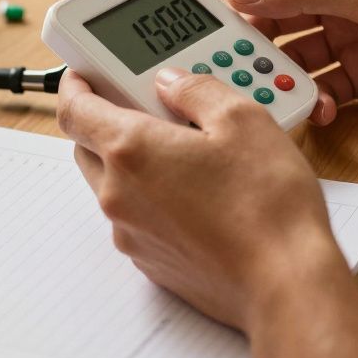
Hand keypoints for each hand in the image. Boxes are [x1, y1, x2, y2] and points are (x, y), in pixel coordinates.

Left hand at [55, 68, 345, 330]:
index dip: (76, 84)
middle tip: (144, 104)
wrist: (285, 284)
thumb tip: (172, 82)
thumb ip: (197, 90)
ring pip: (111, 184)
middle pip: (87, 146)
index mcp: (130, 151)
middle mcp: (118, 195)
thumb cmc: (267, 206)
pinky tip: (195, 191)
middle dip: (105, 120)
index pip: (73, 109)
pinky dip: (151, 197)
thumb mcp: (243, 119)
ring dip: (130, 161)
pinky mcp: (150, 262)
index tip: (86, 73)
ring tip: (183, 148)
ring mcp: (130, 233)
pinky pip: (136, 217)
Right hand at [202, 0, 357, 124]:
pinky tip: (318, 112)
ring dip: (278, 74)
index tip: (188, 3)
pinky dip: (312, 101)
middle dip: (246, 37)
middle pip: (272, 14)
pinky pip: (321, 88)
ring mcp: (352, 39)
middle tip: (220, 61)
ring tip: (266, 91)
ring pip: (292, 55)